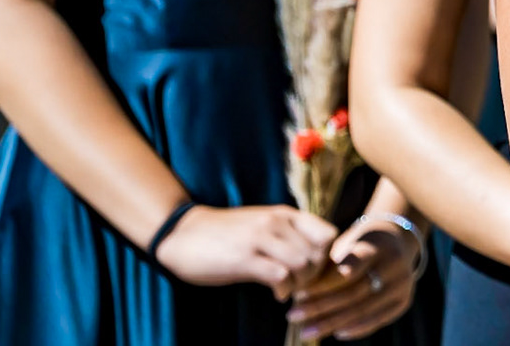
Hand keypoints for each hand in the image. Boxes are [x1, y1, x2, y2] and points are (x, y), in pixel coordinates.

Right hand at [153, 204, 336, 298]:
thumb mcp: (262, 226)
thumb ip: (287, 236)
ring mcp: (260, 239)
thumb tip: (314, 259)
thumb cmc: (224, 233)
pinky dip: (284, 290)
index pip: (327, 234)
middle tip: (301, 286)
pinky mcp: (244, 258)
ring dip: (301, 284)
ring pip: (303, 263)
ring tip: (288, 290)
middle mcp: (276, 222)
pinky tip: (277, 295)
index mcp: (284, 214)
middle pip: (319, 253)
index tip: (314, 271)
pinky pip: (281, 276)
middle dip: (315, 276)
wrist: (182, 233)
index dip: (327, 257)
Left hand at [286, 218, 418, 340]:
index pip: (348, 269)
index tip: (298, 294)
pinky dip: (356, 329)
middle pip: (354, 292)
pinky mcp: (404, 300)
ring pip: (364, 309)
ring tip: (306, 331)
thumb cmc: (358, 246)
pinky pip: (378, 319)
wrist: (395, 242)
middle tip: (293, 316)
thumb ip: (327, 266)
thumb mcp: (345, 245)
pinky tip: (336, 333)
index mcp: (377, 245)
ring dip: (332, 323)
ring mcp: (402, 284)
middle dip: (321, 307)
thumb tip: (297, 293)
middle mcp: (394, 264)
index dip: (322, 285)